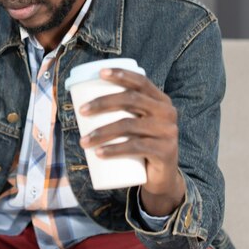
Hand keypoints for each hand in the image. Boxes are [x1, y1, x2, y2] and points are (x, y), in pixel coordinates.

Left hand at [78, 68, 184, 215]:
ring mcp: (168, 132)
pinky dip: (114, 149)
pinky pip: (136, 147)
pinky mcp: (165, 151)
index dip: (121, 74)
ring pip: (129, 125)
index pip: (141, 81)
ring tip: (83, 140)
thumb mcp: (136, 123)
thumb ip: (121, 109)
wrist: (161, 175)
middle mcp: (167, 113)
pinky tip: (99, 153)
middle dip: (102, 102)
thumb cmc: (140, 143)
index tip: (100, 73)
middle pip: (131, 100)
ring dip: (101, 132)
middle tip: (81, 111)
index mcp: (160, 100)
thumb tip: (81, 96)